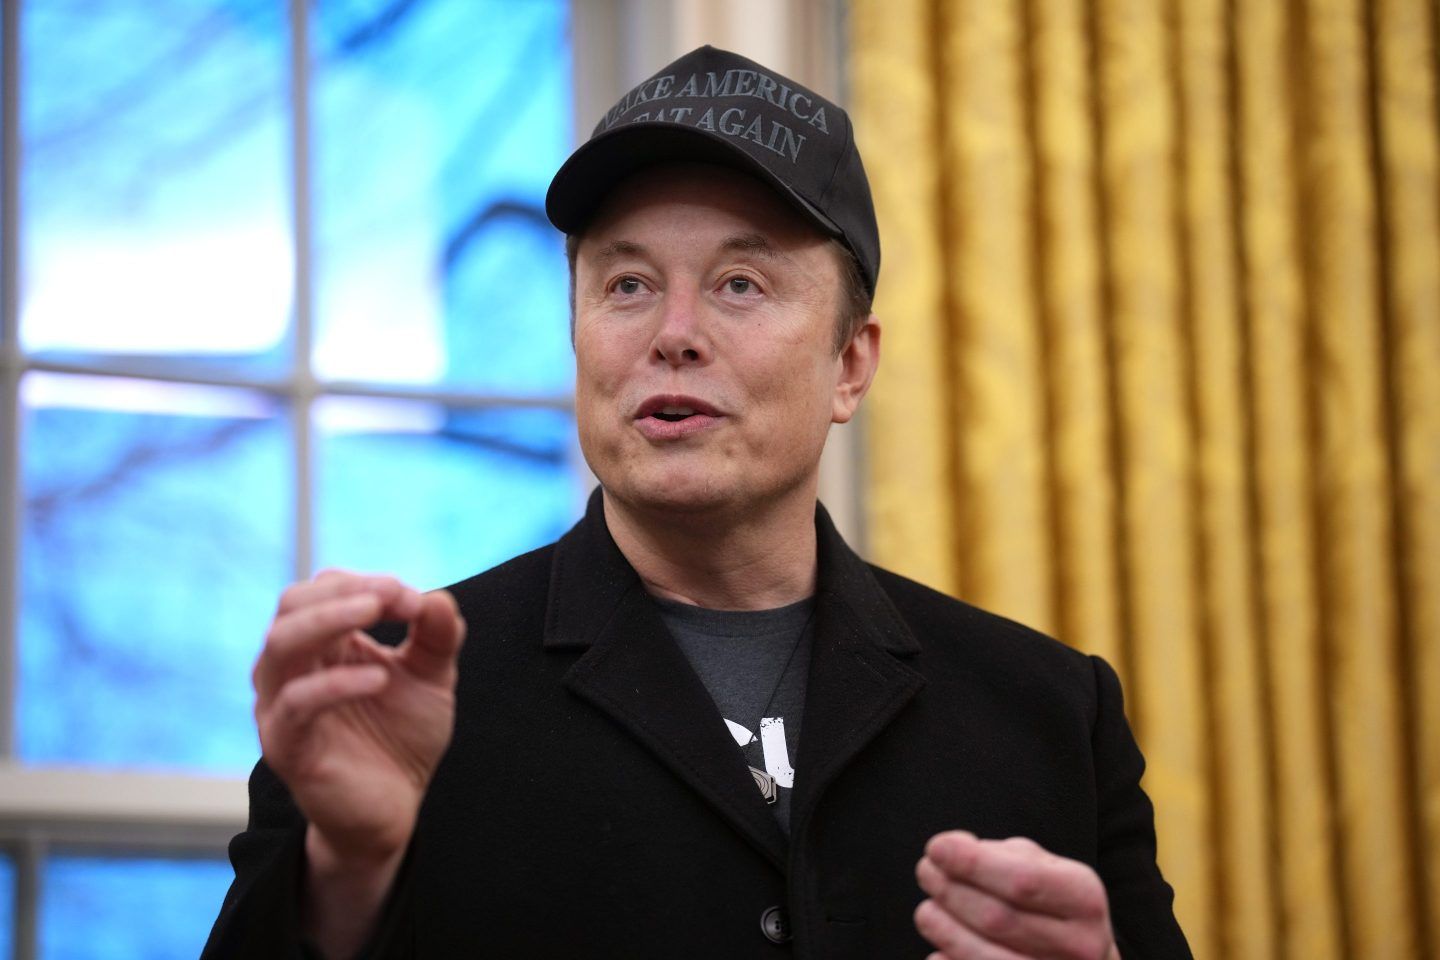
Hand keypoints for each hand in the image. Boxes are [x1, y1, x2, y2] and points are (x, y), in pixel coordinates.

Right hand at [252, 571, 465, 865]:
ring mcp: (281, 706)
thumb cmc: (402, 736)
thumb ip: (437, 635)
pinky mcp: (286, 746)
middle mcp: (291, 668)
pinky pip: (295, 704)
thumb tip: (434, 596)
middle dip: (343, 590)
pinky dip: (336, 683)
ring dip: (329, 618)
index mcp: (323, 644)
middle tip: (393, 595)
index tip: (413, 599)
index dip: (366, 582)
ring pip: (281, 645)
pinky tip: (380, 678)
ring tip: (377, 611)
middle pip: (291, 604)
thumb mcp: (432, 677)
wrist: (395, 808)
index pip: (323, 588)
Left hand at [914, 831, 1119, 959]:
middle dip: (950, 892)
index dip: (972, 864)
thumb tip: (951, 851)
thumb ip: (1000, 855)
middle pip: (996, 919)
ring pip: (986, 956)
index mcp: (1084, 898)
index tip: (937, 848)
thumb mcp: (1045, 867)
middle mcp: (1080, 944)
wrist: (1086, 954)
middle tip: (926, 872)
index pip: (1021, 880)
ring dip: (944, 930)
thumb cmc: (1055, 903)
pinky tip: (938, 952)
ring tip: (927, 911)